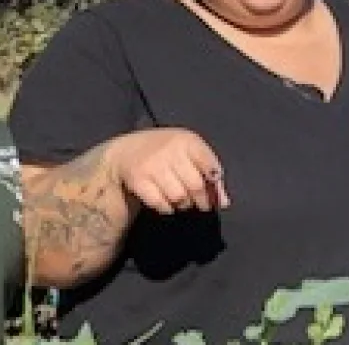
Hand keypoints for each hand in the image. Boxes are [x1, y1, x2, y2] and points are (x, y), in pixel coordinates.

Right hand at [105, 128, 228, 214]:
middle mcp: (169, 149)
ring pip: (180, 197)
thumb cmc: (164, 153)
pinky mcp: (138, 180)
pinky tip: (168, 204)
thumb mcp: (187, 153)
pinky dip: (168, 209)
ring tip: (184, 202)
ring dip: (185, 205)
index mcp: (186, 139)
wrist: (124, 152)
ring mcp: (152, 165)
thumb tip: (224, 202)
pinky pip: (161, 204)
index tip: (214, 189)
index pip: (209, 164)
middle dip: (202, 200)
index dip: (215, 181)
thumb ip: (208, 173)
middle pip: (196, 185)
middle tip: (202, 204)